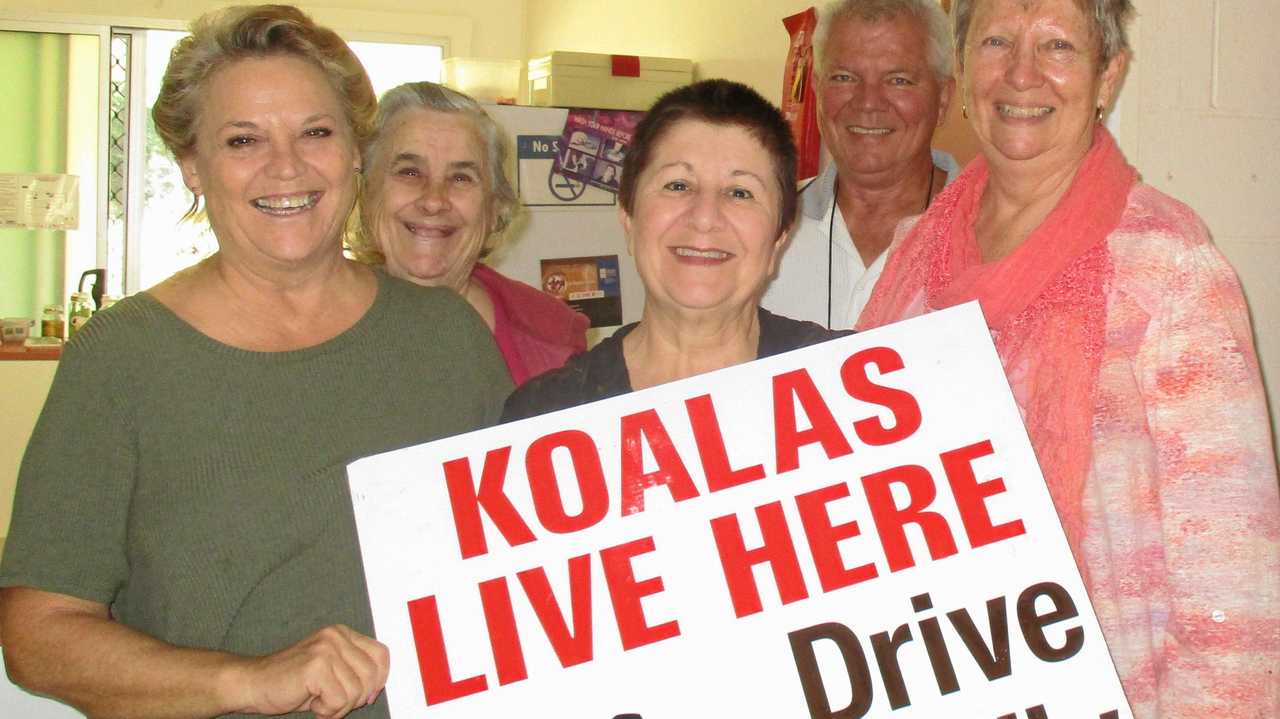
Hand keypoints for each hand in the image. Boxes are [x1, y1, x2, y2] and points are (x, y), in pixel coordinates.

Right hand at [229, 624, 389, 718]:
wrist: (253, 684)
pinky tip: (312, 703)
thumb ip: (354, 672)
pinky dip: (327, 711)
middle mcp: (336, 636)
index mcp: (342, 634)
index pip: (382, 654)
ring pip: (357, 691)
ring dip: (339, 707)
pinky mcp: (316, 666)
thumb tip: (376, 690)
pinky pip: (340, 700)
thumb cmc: (291, 683)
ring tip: (319, 702)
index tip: (365, 696)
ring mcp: (326, 649)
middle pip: (373, 675)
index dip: (378, 680)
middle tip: (333, 702)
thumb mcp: (330, 672)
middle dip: (357, 698)